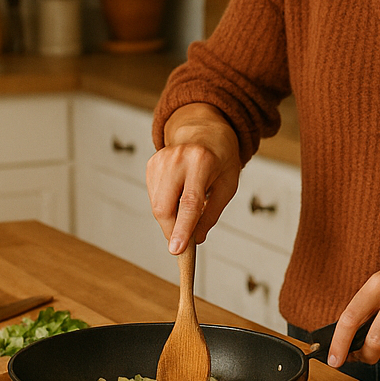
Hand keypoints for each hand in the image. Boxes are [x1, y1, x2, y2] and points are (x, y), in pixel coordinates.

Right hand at [145, 105, 240, 253]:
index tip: (177, 250)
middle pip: (164, 206)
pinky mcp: (151, 164)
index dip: (182, 229)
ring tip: (186, 212)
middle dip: (171, 230)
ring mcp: (160, 159)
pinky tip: (178, 197)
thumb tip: (196, 239)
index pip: (189, 202)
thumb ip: (211, 214)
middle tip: (182, 244)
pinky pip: (154, 196)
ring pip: (156, 204)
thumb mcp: (228, 186)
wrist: (204, 130)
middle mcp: (177, 158)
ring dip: (169, 219)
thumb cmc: (220, 158)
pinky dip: (165, 205)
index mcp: (202, 162)